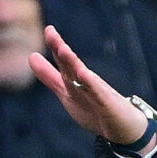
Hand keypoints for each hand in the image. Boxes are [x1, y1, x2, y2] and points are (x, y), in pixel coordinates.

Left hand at [28, 26, 153, 145]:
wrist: (125, 129)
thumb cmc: (96, 109)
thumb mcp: (67, 92)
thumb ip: (50, 76)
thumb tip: (31, 56)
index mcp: (75, 82)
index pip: (63, 63)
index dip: (55, 47)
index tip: (48, 28)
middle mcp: (86, 83)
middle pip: (71, 65)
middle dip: (60, 49)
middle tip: (50, 32)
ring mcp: (98, 93)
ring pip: (84, 76)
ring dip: (73, 63)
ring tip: (62, 49)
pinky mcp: (109, 105)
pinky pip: (98, 95)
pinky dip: (91, 86)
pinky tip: (83, 75)